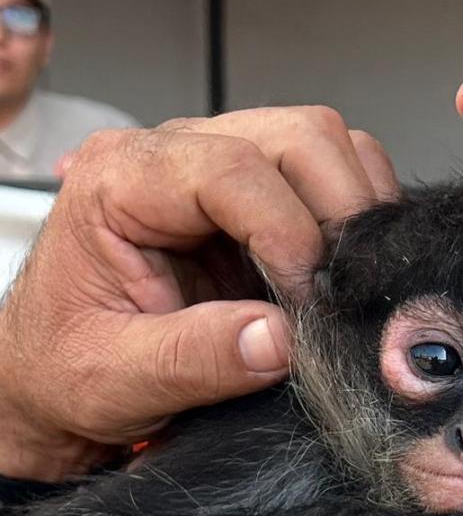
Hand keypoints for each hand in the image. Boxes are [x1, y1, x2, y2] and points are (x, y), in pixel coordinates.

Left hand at [0, 107, 397, 480]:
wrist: (55, 379)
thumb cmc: (66, 368)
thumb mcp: (115, 379)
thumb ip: (198, 358)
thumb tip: (282, 339)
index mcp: (118, 180)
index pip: (232, 169)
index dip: (288, 234)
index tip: (308, 303)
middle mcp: (173, 155)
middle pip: (298, 136)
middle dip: (338, 213)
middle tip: (341, 293)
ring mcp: (220, 170)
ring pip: (326, 147)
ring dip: (352, 214)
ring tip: (340, 287)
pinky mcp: (255, 201)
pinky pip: (332, 181)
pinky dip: (354, 224)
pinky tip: (335, 278)